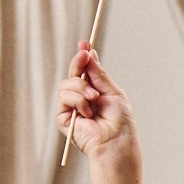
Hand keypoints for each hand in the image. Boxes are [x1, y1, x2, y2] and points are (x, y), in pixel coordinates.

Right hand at [54, 43, 138, 161]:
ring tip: (95, 99)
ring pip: (66, 84)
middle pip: (72, 74)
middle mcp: (80, 99)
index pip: (84, 71)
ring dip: (82, 88)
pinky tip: (88, 112)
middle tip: (84, 55)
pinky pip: (64, 97)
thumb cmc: (119, 121)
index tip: (84, 43)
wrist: (116, 141)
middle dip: (78, 63)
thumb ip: (99, 74)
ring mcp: (71, 108)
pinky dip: (78, 101)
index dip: (82, 57)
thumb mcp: (112, 92)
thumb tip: (89, 53)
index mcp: (94, 92)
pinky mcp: (63, 117)